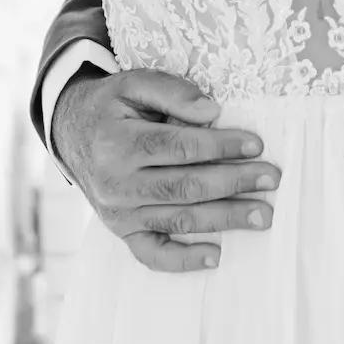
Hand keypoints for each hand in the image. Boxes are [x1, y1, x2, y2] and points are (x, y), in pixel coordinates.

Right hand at [50, 67, 280, 273]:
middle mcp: (115, 183)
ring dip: (225, 219)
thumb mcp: (133, 83)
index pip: (179, 147)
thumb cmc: (112, 106)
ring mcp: (118, 214)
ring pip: (179, 219)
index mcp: (117, 143)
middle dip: (234, 183)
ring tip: (263, 215)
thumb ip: (172, 91)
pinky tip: (216, 256)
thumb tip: (212, 112)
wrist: (72, 133)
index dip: (221, 146)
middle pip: (185, 186)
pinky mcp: (121, 232)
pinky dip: (183, 260)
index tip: (256, 145)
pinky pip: (152, 254)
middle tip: (272, 178)